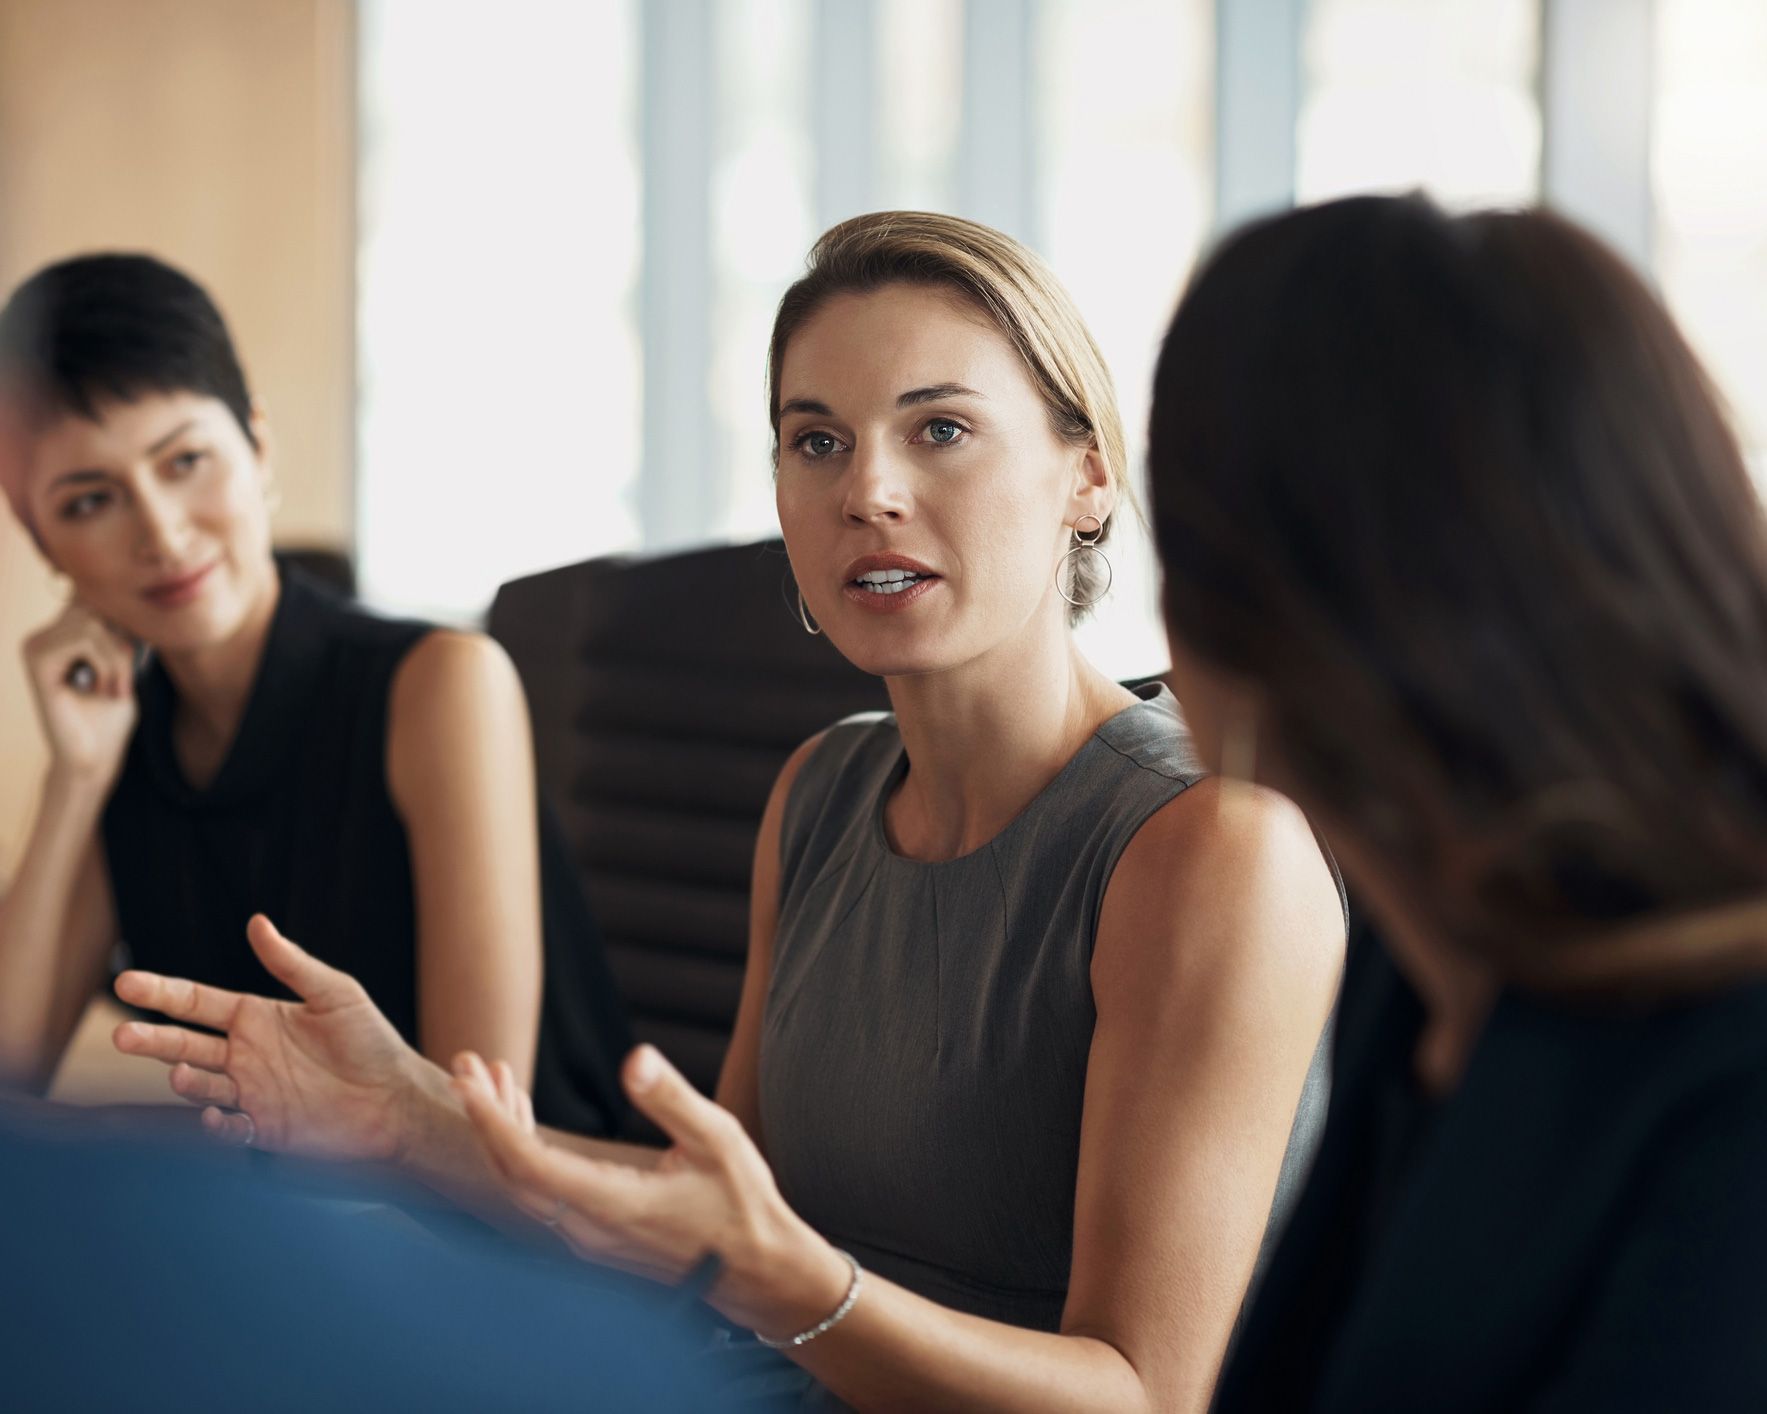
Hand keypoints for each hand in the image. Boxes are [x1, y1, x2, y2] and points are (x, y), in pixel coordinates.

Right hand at [23, 601, 138, 782]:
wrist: (94, 757)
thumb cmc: (111, 716)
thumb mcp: (126, 665)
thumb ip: (122, 631)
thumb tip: (132, 595)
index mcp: (62, 633)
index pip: (98, 598)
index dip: (125, 622)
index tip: (137, 656)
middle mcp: (44, 635)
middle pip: (95, 604)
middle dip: (123, 639)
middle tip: (128, 677)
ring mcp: (36, 646)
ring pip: (92, 622)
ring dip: (118, 657)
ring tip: (118, 688)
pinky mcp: (36, 661)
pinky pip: (82, 639)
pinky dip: (107, 663)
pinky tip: (105, 690)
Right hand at [112, 914, 427, 1160]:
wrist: (398, 1101)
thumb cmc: (372, 1041)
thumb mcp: (335, 993)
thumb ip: (292, 964)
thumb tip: (257, 921)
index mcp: (257, 1016)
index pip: (196, 1002)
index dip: (162, 991)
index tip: (125, 981)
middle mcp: (246, 1054)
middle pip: (183, 1043)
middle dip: (151, 1039)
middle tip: (121, 1037)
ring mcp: (251, 1092)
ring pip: (198, 1084)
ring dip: (184, 1080)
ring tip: (181, 1071)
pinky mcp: (263, 1128)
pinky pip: (226, 1127)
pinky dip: (216, 1122)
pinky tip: (219, 1113)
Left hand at [453, 1045, 851, 1338]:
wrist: (757, 1271)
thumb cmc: (742, 1204)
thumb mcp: (717, 1139)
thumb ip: (671, 1099)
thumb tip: (635, 1058)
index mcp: (613, 1205)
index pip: (529, 1165)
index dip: (492, 1122)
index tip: (468, 1082)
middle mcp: (588, 1230)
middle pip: (512, 1174)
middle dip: (485, 1117)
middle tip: (466, 1064)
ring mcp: (588, 1239)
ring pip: (523, 1184)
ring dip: (503, 1130)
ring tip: (494, 1076)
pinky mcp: (593, 1237)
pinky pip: (540, 1193)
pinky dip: (523, 1149)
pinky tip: (523, 1116)